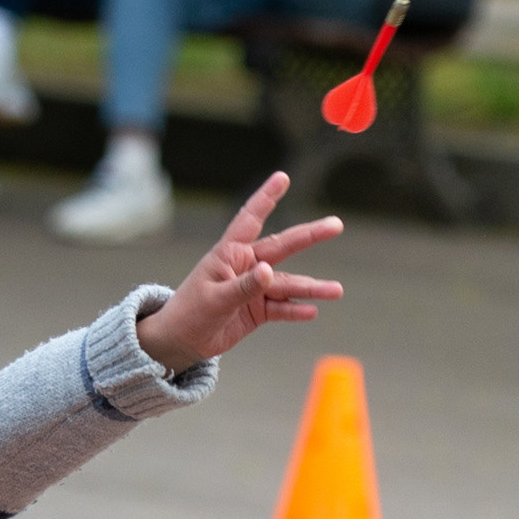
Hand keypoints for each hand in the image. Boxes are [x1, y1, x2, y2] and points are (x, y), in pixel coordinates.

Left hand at [135, 172, 342, 372]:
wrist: (181, 341)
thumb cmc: (190, 312)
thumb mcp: (215, 299)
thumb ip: (243, 286)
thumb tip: (268, 271)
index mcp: (229, 253)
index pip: (250, 219)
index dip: (266, 197)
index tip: (283, 177)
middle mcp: (246, 265)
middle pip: (282, 247)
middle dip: (309, 236)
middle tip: (335, 225)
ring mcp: (254, 287)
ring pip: (287, 284)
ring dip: (311, 288)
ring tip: (336, 291)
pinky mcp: (258, 309)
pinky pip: (281, 307)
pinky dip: (296, 310)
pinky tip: (312, 311)